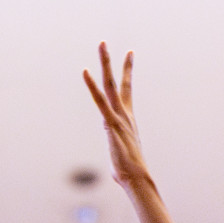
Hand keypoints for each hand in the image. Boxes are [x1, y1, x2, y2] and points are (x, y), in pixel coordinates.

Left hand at [84, 43, 151, 191]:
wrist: (137, 178)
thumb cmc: (129, 173)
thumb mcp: (121, 161)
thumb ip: (118, 159)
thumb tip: (119, 173)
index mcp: (127, 118)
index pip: (127, 90)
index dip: (127, 71)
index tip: (129, 53)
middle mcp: (124, 113)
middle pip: (117, 82)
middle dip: (110, 61)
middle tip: (103, 43)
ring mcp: (118, 117)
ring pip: (109, 85)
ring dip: (105, 64)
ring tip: (101, 44)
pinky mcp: (111, 124)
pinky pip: (100, 101)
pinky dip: (92, 86)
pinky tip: (85, 72)